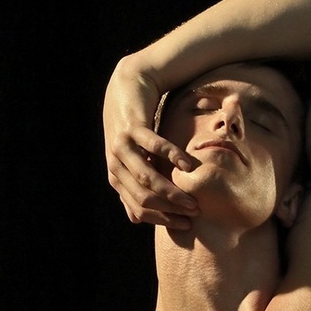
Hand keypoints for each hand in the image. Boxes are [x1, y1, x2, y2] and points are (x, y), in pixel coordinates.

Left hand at [103, 58, 198, 227]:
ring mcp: (122, 145)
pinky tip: (188, 167)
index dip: (163, 220)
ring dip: (172, 192)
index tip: (186, 224)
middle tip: (195, 213)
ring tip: (194, 200)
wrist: (129, 85)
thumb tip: (137, 219)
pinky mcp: (133, 127)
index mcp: (116, 177)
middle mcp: (115, 164)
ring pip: (147, 179)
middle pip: (144, 198)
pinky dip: (172, 158)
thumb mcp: (132, 159)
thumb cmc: (135, 126)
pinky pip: (154, 147)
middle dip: (171, 210)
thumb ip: (134, 187)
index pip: (139, 210)